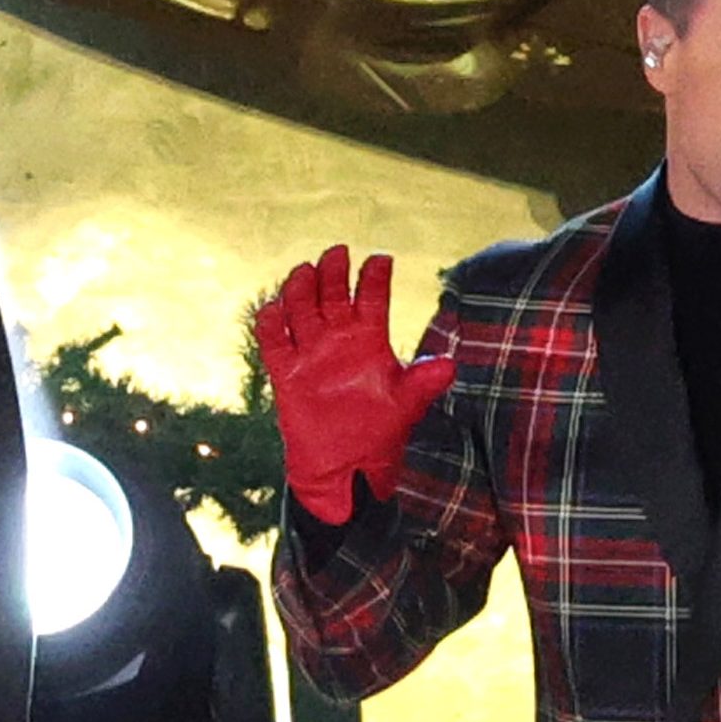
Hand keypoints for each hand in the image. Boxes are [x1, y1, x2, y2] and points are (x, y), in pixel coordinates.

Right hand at [251, 248, 456, 525]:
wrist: (346, 468)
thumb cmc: (379, 432)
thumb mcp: (406, 405)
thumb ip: (424, 383)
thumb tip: (450, 366)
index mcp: (370, 339)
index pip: (372, 299)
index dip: (375, 278)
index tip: (381, 260)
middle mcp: (339, 338)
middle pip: (332, 295)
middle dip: (333, 274)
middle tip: (337, 253)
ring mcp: (310, 353)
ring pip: (300, 311)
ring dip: (300, 291)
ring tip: (304, 273)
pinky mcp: (286, 373)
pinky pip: (274, 344)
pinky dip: (271, 327)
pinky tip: (273, 311)